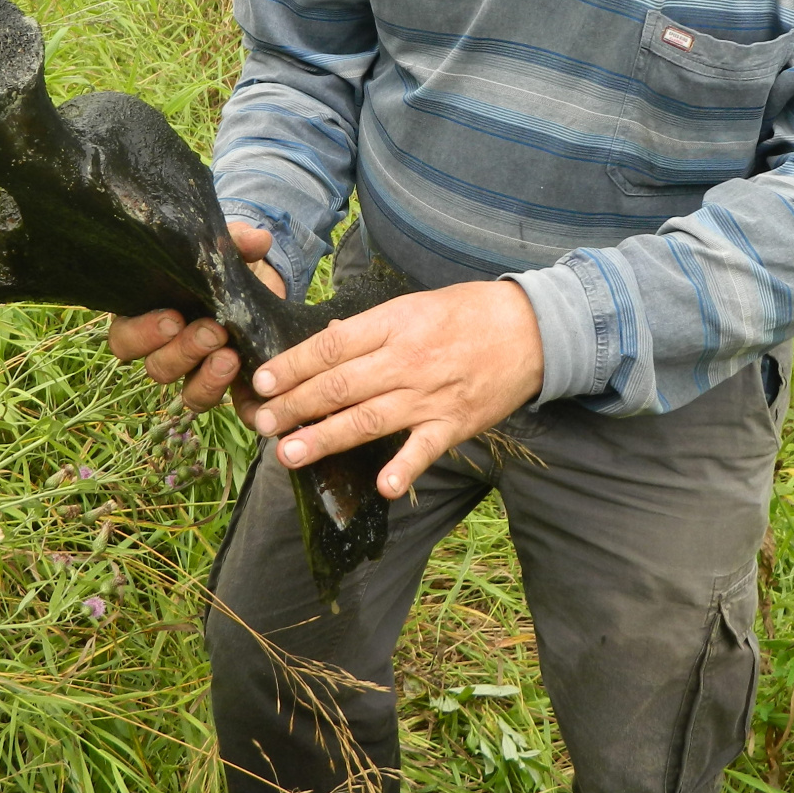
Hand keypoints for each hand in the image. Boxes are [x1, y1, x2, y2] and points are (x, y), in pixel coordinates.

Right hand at [106, 222, 285, 413]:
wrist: (264, 285)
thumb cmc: (227, 263)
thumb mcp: (228, 247)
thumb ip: (236, 241)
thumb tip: (255, 241)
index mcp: (149, 316)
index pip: (124, 338)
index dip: (142, 334)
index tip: (173, 318)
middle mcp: (167, 350)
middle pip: (155, 368)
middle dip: (183, 352)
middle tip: (213, 332)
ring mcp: (197, 372)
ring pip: (186, 393)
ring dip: (207, 379)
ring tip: (231, 357)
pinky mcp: (230, 386)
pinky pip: (227, 406)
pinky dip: (240, 401)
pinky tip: (256, 382)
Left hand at [248, 281, 543, 499]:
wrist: (532, 329)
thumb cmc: (467, 313)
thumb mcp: (413, 306)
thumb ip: (369, 328)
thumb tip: (326, 340)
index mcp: (392, 324)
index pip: (330, 347)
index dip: (292, 365)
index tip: (261, 382)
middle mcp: (406, 359)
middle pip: (340, 385)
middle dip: (295, 405)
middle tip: (261, 423)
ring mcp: (429, 394)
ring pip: (368, 418)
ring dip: (326, 437)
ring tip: (290, 454)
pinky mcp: (454, 423)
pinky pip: (424, 449)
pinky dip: (404, 468)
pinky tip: (381, 486)